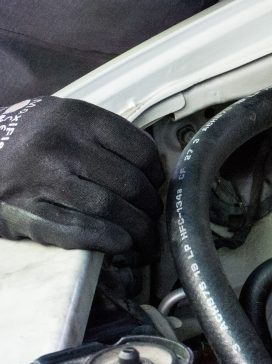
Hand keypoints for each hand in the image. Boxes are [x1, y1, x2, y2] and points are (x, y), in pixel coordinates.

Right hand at [0, 97, 164, 253]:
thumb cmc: (32, 137)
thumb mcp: (67, 119)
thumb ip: (106, 139)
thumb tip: (153, 172)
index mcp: (78, 118)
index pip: (140, 150)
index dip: (157, 174)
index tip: (158, 186)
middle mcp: (60, 146)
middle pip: (128, 183)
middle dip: (150, 208)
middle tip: (155, 219)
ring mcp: (39, 180)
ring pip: (107, 208)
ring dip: (135, 230)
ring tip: (145, 240)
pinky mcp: (22, 212)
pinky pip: (74, 230)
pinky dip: (105, 240)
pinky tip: (121, 245)